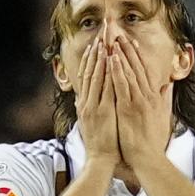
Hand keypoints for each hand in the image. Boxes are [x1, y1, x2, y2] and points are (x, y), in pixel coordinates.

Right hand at [74, 35, 119, 164]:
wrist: (100, 161)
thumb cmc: (101, 145)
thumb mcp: (93, 124)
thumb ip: (90, 109)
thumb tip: (85, 99)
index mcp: (85, 104)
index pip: (87, 76)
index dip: (91, 59)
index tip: (96, 44)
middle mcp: (86, 102)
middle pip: (90, 71)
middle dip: (95, 51)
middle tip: (100, 34)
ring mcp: (92, 106)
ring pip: (95, 76)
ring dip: (99, 57)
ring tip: (103, 40)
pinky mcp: (101, 111)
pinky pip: (104, 87)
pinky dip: (106, 72)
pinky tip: (109, 60)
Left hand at [111, 35, 173, 166]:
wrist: (149, 159)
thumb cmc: (153, 141)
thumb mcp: (163, 116)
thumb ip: (165, 99)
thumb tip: (167, 85)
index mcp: (153, 98)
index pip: (144, 72)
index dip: (137, 56)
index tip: (131, 43)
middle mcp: (147, 96)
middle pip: (137, 68)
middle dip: (127, 50)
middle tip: (119, 34)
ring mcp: (138, 101)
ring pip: (129, 73)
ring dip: (122, 55)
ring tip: (113, 41)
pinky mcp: (130, 109)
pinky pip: (122, 86)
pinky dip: (118, 71)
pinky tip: (112, 59)